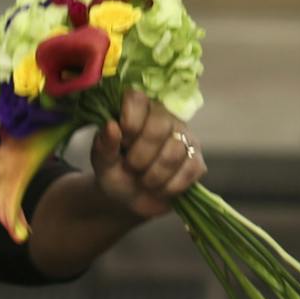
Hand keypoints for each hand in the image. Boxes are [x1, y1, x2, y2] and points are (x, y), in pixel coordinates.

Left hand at [90, 89, 205, 219]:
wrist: (130, 200)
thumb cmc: (115, 173)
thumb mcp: (102, 163)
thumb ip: (104, 145)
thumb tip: (111, 125)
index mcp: (137, 110)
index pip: (137, 98)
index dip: (130, 121)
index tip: (123, 141)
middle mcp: (164, 117)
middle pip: (158, 127)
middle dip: (140, 155)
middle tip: (131, 167)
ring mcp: (184, 138)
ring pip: (175, 151)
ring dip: (154, 175)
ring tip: (144, 181)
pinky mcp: (196, 160)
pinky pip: (190, 169)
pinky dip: (170, 186)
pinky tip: (160, 188)